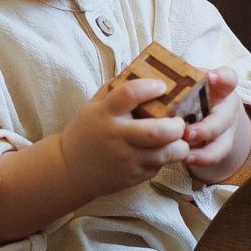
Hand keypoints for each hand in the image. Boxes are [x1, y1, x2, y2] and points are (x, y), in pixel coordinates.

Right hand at [59, 78, 191, 200]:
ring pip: (164, 154)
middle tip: (179, 121)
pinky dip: (165, 158)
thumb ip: (114, 91)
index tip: (162, 86)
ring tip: (178, 138)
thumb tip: (142, 73)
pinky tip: (161, 150)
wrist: (70, 171)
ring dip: (179, 145)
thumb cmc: (85, 134)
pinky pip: (157, 166)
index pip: (129, 94)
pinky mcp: (133, 177)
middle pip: (155, 132)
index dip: (149, 87)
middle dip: (175, 126)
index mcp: (104, 114)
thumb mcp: (92, 107)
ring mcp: (126, 160)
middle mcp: (116, 137)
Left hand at [181, 69, 250, 184]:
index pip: (227, 78)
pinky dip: (201, 160)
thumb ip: (176, 84)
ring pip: (223, 143)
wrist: (210, 111)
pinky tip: (185, 160)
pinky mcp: (222, 146)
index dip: (222, 78)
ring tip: (185, 155)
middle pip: (224, 118)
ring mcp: (226, 129)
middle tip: (187, 133)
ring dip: (205, 151)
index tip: (211, 77)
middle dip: (207, 128)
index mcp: (219, 87)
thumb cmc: (193, 93)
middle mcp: (226, 107)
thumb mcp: (188, 84)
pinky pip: (215, 156)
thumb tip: (147, 83)